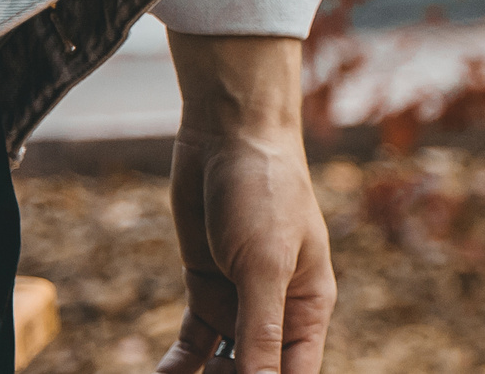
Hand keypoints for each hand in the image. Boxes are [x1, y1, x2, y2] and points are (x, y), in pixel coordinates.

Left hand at [159, 35, 334, 373]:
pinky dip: (175, 369)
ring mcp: (240, 301)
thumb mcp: (264, 264)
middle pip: (255, 373)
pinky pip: (192, 346)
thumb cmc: (266, 190)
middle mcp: (277, 310)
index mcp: (309, 306)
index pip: (294, 373)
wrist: (229, 136)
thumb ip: (261, 331)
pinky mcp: (207, 289)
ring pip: (221, 366)